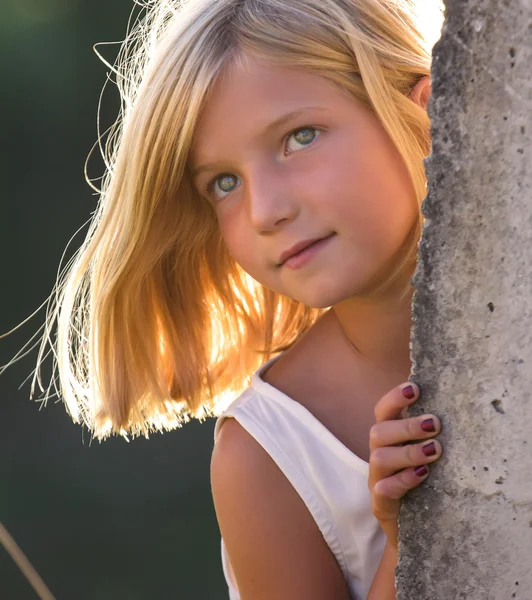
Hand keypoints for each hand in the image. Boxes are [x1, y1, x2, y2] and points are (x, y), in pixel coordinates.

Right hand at [368, 382, 442, 548]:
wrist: (413, 532)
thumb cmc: (423, 487)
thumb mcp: (425, 457)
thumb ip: (430, 436)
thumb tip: (457, 409)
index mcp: (389, 440)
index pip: (383, 412)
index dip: (394, 398)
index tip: (415, 388)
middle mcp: (379, 456)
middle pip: (378, 431)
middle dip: (406, 425)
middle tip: (435, 424)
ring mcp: (377, 480)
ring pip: (379, 458)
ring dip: (408, 451)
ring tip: (435, 450)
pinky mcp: (380, 505)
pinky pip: (383, 489)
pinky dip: (403, 480)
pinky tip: (423, 475)